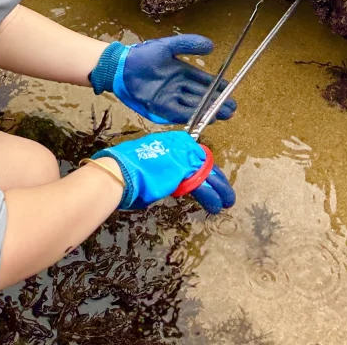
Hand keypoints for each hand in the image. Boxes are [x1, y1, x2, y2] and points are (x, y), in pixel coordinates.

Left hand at [89, 36, 236, 125]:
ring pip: (194, 105)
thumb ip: (188, 44)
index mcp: (181, 71)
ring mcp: (171, 98)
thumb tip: (212, 46)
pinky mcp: (161, 108)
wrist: (122, 67)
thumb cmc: (144, 55)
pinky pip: (180, 113)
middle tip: (232, 108)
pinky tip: (205, 118)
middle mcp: (178, 86)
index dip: (217, 85)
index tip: (231, 89)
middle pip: (201, 95)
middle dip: (217, 101)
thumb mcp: (168, 46)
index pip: (203, 80)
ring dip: (208, 110)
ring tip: (224, 114)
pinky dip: (193, 116)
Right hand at [92, 131, 235, 213]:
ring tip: (226, 201)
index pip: (193, 155)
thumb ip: (161, 168)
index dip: (203, 169)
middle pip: (204, 162)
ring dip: (219, 189)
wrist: (120, 171)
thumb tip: (163, 179)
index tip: (209, 179)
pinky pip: (203, 184)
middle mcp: (178, 144)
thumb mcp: (148, 163)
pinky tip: (216, 206)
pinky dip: (211, 196)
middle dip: (216, 179)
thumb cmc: (125, 171)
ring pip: (207, 173)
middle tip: (225, 192)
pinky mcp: (184, 170)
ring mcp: (182, 155)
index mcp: (169, 141)